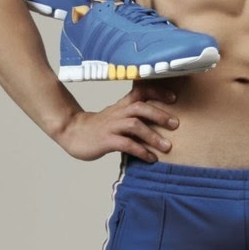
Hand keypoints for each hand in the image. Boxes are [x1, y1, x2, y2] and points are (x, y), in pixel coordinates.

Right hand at [57, 83, 178, 161]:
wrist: (73, 132)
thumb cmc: (100, 126)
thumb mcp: (118, 114)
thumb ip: (135, 114)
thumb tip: (161, 118)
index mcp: (123, 104)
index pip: (141, 90)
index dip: (158, 91)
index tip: (174, 97)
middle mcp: (118, 112)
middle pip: (140, 107)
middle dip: (159, 115)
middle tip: (175, 124)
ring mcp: (112, 126)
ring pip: (135, 125)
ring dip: (153, 136)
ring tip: (167, 147)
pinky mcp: (106, 141)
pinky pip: (126, 144)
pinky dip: (141, 151)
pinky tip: (151, 158)